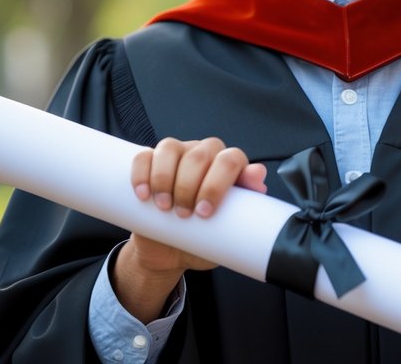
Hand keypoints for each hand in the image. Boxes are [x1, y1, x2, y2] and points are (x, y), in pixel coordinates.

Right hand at [113, 137, 267, 320]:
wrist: (170, 252)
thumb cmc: (204, 239)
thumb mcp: (226, 232)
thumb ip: (245, 209)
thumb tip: (259, 175)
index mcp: (229, 167)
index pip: (231, 159)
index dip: (218, 183)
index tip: (205, 212)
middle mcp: (205, 154)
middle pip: (200, 154)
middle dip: (189, 185)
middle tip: (184, 214)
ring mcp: (177, 154)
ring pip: (171, 148)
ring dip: (165, 178)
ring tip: (164, 207)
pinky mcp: (150, 163)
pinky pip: (144, 155)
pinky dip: (142, 173)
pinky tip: (143, 194)